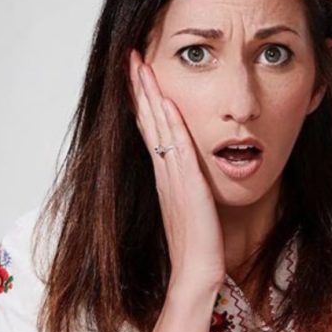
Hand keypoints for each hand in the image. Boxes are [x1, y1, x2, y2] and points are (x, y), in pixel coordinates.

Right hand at [129, 51, 223, 290]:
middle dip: (140, 88)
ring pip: (158, 128)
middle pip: (148, 122)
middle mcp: (164, 174)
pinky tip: (167, 101)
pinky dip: (171, 123)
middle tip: (131, 57)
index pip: (151, 130)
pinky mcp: (186, 186)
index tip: (138, 75)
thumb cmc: (200, 248)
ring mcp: (172, 178)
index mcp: (165, 178)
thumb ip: (190, 190)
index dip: (143, 102)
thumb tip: (192, 179)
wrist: (197, 275)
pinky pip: (176, 148)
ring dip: (149, 95)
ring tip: (140, 66)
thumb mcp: (193, 210)